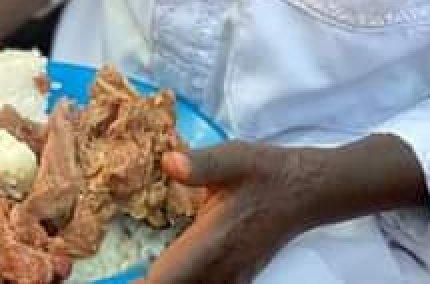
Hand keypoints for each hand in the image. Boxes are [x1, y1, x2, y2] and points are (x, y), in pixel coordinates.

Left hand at [142, 142, 316, 283]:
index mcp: (211, 243)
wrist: (307, 190)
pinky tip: (170, 272)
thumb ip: (200, 163)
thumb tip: (168, 162)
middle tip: (125, 274)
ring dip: (165, 282)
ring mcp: (231, 278)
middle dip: (148, 283)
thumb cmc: (267, 172)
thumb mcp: (233, 157)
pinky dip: (184, 282)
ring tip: (139, 275)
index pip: (166, 280)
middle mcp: (219, 270)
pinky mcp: (237, 278)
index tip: (122, 277)